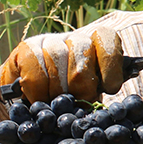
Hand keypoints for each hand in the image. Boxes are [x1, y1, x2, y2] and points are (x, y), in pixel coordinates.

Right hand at [0, 24, 124, 103]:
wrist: (32, 100)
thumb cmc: (68, 99)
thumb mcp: (89, 95)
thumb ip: (101, 88)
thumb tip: (117, 84)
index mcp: (95, 45)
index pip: (106, 38)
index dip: (110, 63)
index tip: (109, 88)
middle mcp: (73, 37)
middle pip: (82, 51)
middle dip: (81, 85)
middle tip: (76, 103)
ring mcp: (48, 40)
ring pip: (57, 57)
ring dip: (58, 90)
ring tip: (57, 105)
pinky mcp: (25, 48)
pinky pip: (34, 67)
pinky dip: (38, 90)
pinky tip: (39, 99)